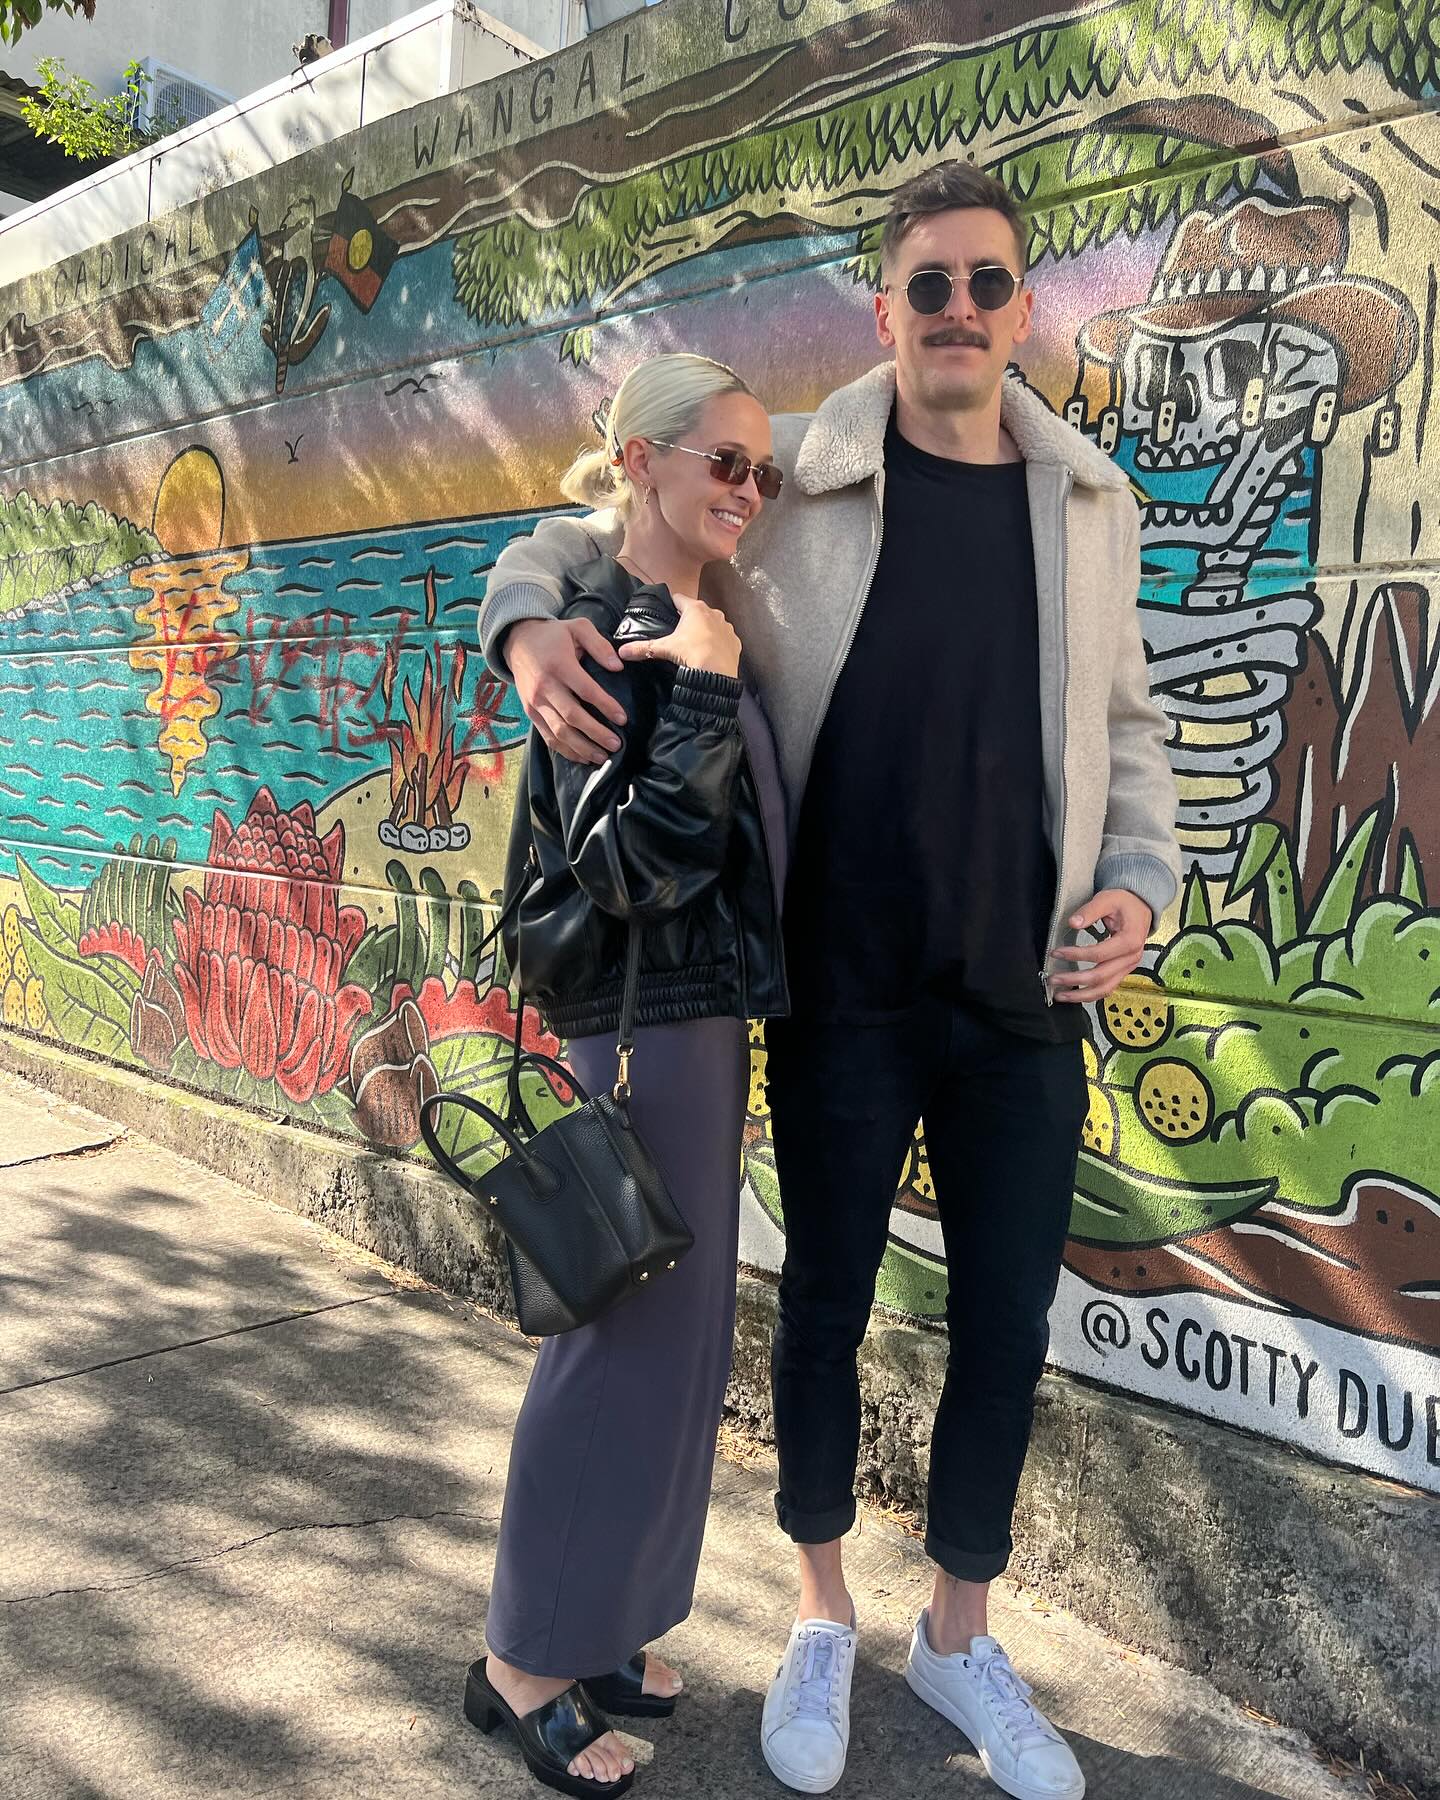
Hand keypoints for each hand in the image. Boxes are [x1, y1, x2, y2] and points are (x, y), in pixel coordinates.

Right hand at [506, 617, 627, 765]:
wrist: (517, 640)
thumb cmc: (552, 635)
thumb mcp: (578, 627)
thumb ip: (599, 644)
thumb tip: (617, 666)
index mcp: (559, 665)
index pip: (586, 690)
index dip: (606, 706)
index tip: (622, 718)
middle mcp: (545, 687)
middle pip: (572, 717)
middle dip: (596, 734)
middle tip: (616, 744)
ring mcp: (535, 702)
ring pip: (559, 732)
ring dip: (582, 747)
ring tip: (602, 757)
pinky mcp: (530, 712)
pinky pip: (547, 736)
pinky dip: (565, 750)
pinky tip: (582, 757)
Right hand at [617, 592, 740, 678]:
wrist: (716, 674)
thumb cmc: (691, 654)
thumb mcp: (664, 649)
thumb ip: (642, 648)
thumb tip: (622, 651)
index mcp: (695, 608)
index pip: (678, 598)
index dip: (670, 604)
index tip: (665, 611)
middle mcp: (713, 613)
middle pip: (696, 611)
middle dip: (688, 619)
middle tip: (677, 633)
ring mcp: (727, 627)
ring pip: (712, 624)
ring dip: (704, 630)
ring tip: (694, 645)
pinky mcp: (735, 642)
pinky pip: (724, 639)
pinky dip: (717, 643)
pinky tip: (710, 653)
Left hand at [1048, 889, 1152, 1002]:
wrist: (1140, 907)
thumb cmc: (1124, 903)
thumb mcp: (1107, 899)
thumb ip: (1090, 911)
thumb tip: (1073, 923)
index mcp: (1129, 940)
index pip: (1098, 954)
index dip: (1075, 955)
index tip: (1056, 952)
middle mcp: (1131, 958)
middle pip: (1100, 976)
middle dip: (1074, 980)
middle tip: (1053, 978)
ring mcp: (1128, 967)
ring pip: (1105, 989)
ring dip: (1081, 995)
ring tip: (1061, 995)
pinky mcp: (1123, 971)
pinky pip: (1107, 988)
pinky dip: (1091, 994)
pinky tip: (1075, 995)